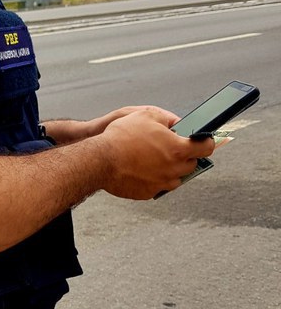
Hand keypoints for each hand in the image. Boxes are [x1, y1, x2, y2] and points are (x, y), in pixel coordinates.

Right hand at [98, 106, 214, 199]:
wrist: (100, 160)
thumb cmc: (122, 136)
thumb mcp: (146, 115)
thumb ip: (167, 119)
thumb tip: (176, 124)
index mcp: (178, 149)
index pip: (206, 148)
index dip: (207, 142)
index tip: (205, 141)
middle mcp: (174, 169)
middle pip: (191, 164)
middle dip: (184, 155)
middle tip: (170, 146)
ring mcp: (162, 183)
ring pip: (175, 177)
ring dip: (169, 168)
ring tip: (151, 157)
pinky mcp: (148, 193)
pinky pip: (157, 185)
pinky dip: (152, 177)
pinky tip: (139, 167)